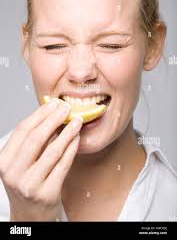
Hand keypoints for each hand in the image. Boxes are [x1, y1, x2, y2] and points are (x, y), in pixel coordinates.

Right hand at [0, 98, 82, 220]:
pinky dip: (72, 147)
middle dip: (54, 118)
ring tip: (77, 120)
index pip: (22, 130)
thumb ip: (32, 142)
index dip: (40, 114)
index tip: (53, 103)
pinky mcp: (47, 194)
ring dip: (67, 131)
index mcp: (3, 161)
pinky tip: (77, 138)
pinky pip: (64, 164)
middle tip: (66, 107)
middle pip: (36, 137)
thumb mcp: (21, 163)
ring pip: (52, 150)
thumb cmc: (27, 184)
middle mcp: (13, 173)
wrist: (30, 216)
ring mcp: (30, 185)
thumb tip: (51, 114)